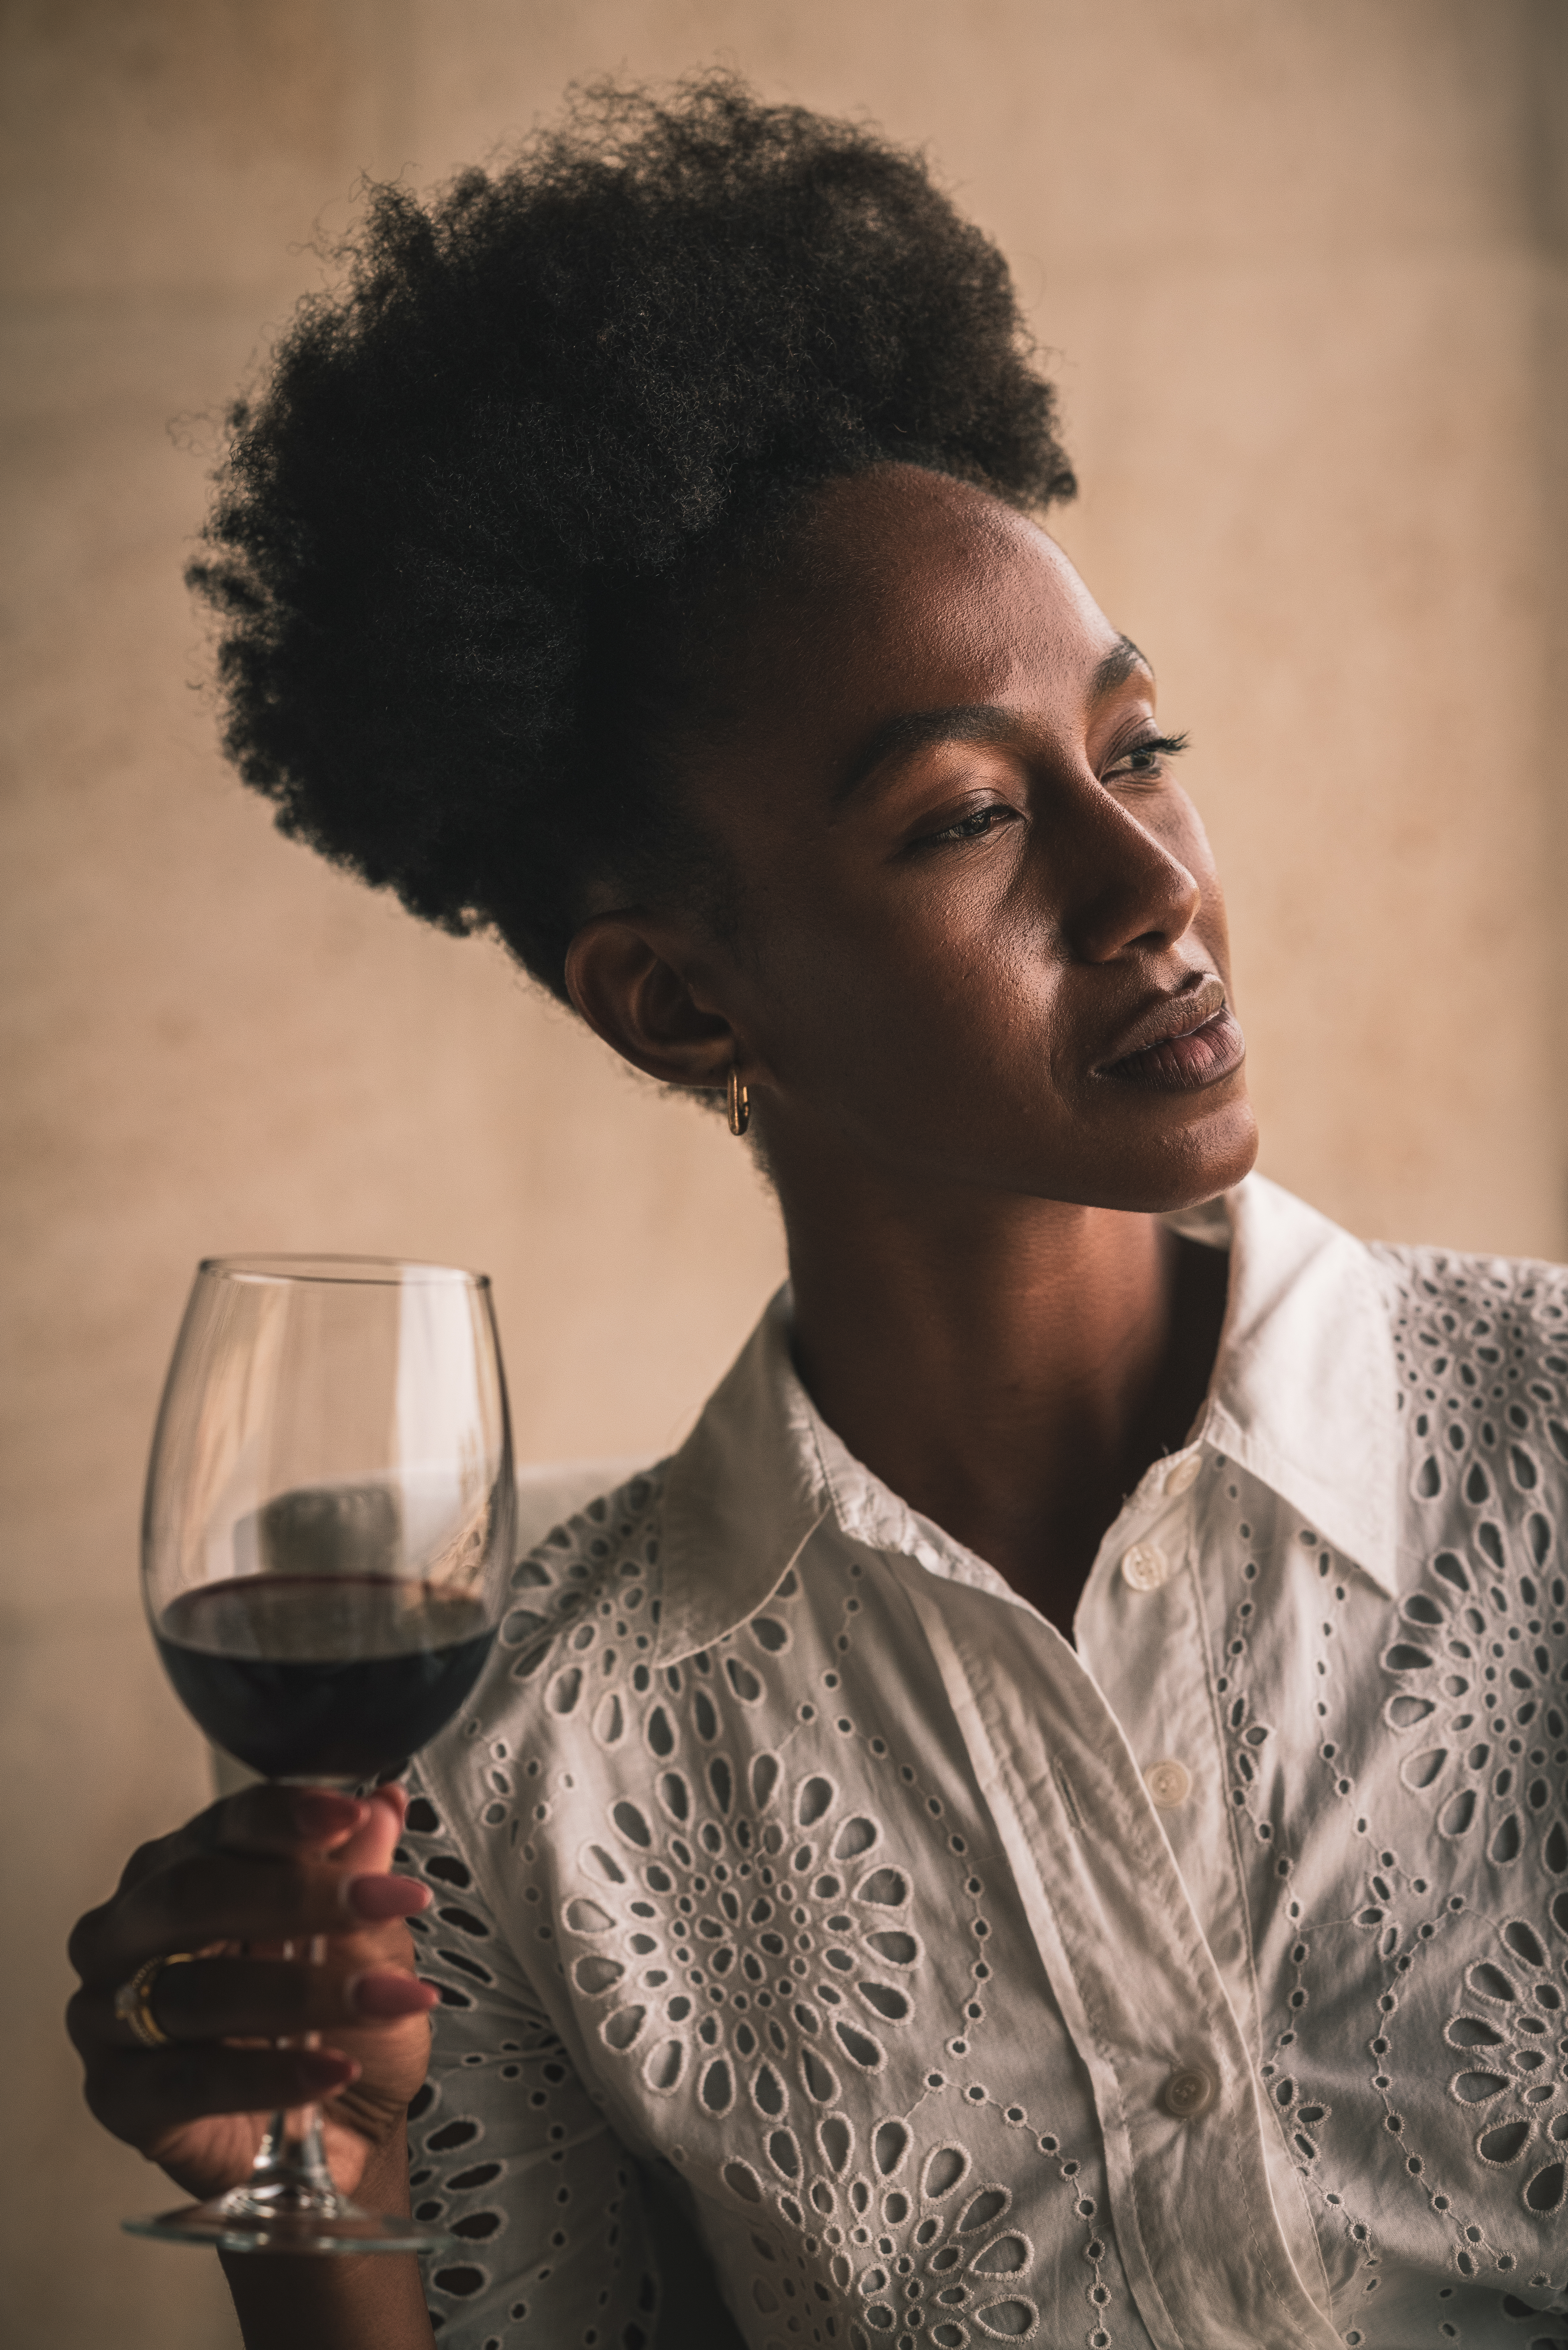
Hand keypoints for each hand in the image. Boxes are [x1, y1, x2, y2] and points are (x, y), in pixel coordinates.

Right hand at [67, 1782, 437, 2202]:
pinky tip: (330, 2069)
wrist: (340, 2127)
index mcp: (183, 1867)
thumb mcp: (365, 1941)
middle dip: (295, 1895)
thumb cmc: (337, 2019)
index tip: (351, 1815)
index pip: (226, 1825)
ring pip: (191, 1991)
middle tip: (381, 1902)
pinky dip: (267, 2075)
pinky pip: (186, 2081)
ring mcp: (108, 2013)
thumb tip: (383, 1807)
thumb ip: (360, 1875)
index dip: (286, 1815)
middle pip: (192, 1894)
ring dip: (299, 1992)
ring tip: (381, 1997)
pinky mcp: (116, 2096)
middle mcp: (129, 1930)